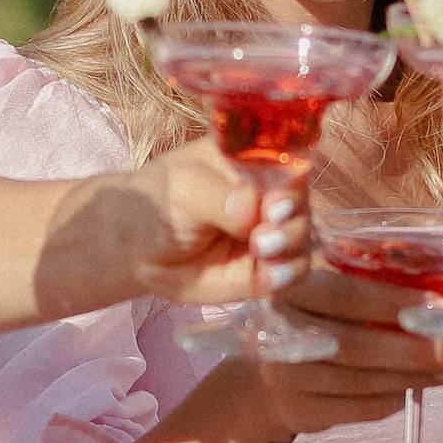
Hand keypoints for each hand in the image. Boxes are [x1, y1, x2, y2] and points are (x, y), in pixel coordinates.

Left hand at [121, 144, 307, 300]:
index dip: (291, 183)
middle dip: (291, 223)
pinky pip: (293, 273)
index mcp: (253, 162)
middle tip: (262, 240)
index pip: (289, 162)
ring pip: (303, 240)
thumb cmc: (161, 203)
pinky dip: (287, 277)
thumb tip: (252, 210)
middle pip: (301, 204)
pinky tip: (269, 280)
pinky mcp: (267, 268)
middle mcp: (269, 195)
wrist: (138, 249)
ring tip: (262, 255)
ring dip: (291, 251)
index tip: (276, 204)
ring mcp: (271, 233)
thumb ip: (218, 197)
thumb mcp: (183, 190)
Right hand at [201, 297, 442, 442]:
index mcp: (288, 290)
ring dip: (415, 376)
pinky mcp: (300, 411)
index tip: (442, 307)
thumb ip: (372, 279)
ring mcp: (286, 377)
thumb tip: (441, 291)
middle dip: (416, 350)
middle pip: (355, 346)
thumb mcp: (330, 283)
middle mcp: (280, 334)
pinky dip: (396, 397)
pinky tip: (422, 384)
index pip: (345, 296)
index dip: (394, 302)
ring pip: (362, 382)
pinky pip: (359, 409)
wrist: (268, 366)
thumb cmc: (315, 315)